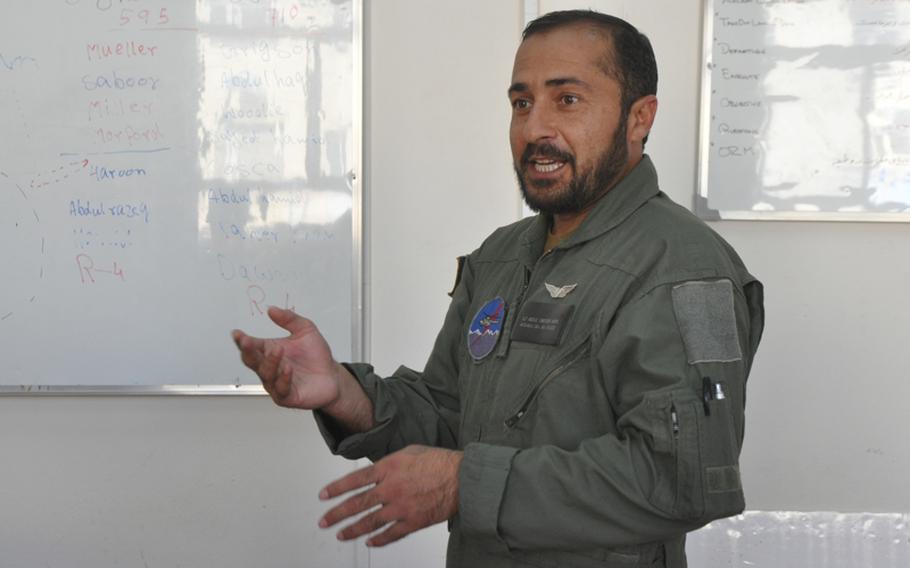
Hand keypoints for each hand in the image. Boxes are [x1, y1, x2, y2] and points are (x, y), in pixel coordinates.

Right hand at [232, 306, 342, 409]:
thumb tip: (272, 309)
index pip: (251, 346)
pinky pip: (281, 389)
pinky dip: (283, 379)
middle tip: (247, 342)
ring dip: (270, 362)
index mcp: (269, 351)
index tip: (237, 333)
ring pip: (266, 374)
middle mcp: (270, 368)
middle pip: (252, 361)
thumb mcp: (306, 330)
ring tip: (277, 350)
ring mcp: (276, 383)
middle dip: (248, 351)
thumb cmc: (316, 355)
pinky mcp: (288, 396)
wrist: (332, 375)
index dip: (242, 340)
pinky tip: (287, 369)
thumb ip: (289, 319)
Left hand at [319, 445, 462, 546]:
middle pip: (357, 504)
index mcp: (388, 468)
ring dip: (352, 530)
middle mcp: (391, 489)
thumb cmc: (439, 462)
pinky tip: (370, 542)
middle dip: (337, 514)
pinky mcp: (412, 522)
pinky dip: (378, 540)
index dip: (336, 488)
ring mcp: (400, 507)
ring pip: (370, 522)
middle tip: (324, 520)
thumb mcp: (409, 451)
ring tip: (341, 534)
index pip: (354, 480)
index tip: (324, 495)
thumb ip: (388, 463)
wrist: (462, 478)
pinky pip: (391, 535)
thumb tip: (375, 470)